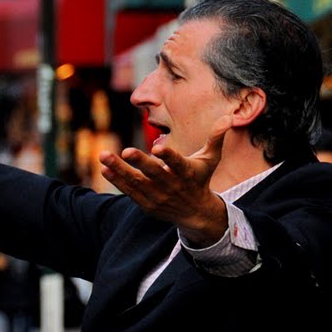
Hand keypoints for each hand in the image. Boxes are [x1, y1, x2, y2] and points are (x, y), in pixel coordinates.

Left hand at [97, 121, 231, 244]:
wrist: (195, 213)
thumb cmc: (200, 179)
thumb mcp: (211, 159)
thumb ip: (216, 138)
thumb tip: (228, 118)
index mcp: (187, 173)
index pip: (178, 163)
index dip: (169, 156)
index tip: (157, 146)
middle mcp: (172, 185)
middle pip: (154, 174)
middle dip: (140, 162)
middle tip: (125, 151)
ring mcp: (158, 196)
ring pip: (137, 182)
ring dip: (119, 170)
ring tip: (103, 155)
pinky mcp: (146, 204)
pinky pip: (129, 192)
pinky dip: (117, 181)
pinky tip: (105, 168)